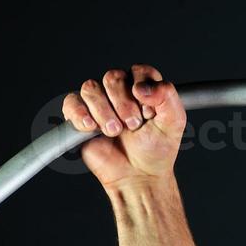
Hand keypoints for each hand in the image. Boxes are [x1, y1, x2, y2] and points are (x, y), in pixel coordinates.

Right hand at [61, 64, 185, 189]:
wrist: (139, 175)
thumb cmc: (156, 149)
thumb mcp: (174, 123)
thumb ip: (167, 97)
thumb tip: (142, 87)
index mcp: (143, 88)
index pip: (140, 71)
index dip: (143, 90)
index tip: (149, 112)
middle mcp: (120, 90)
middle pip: (113, 77)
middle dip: (124, 104)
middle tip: (134, 125)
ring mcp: (98, 102)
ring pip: (91, 88)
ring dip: (104, 112)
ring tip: (116, 131)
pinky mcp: (80, 115)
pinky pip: (71, 102)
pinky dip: (80, 114)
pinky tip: (93, 128)